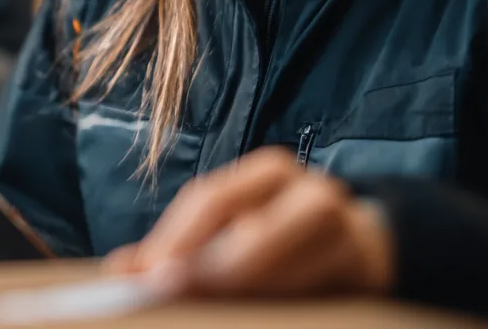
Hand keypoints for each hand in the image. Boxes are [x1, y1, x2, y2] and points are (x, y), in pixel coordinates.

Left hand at [105, 147, 393, 297]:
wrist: (362, 245)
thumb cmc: (279, 236)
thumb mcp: (231, 228)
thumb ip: (180, 248)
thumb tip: (120, 272)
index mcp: (269, 173)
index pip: (213, 199)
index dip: (177, 237)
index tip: (148, 275)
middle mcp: (310, 193)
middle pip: (256, 231)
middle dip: (212, 269)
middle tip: (170, 292)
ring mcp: (346, 232)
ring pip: (292, 268)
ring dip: (248, 292)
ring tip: (214, 312)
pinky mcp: (367, 274)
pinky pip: (320, 293)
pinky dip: (283, 307)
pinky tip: (259, 317)